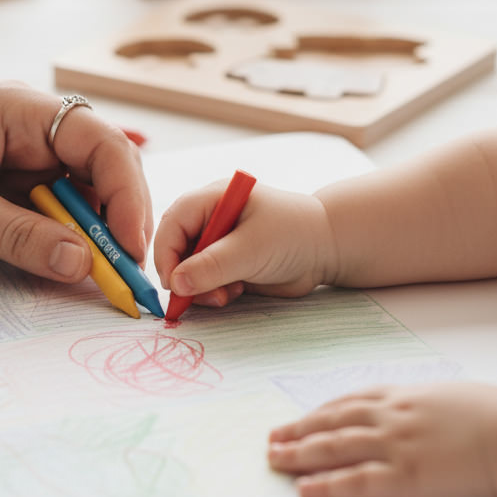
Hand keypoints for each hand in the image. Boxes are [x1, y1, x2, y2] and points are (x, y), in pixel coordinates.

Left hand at [0, 83, 152, 282]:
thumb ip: (19, 236)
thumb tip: (86, 264)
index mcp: (18, 111)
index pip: (99, 142)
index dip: (125, 194)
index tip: (128, 247)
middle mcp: (24, 132)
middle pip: (98, 171)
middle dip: (116, 218)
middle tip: (122, 273)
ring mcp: (13, 164)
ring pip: (76, 199)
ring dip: (91, 236)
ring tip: (100, 278)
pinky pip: (47, 218)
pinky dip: (61, 244)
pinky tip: (67, 269)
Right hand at [154, 180, 334, 305]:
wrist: (329, 249)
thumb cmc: (293, 235)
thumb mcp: (251, 249)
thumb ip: (212, 266)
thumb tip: (176, 284)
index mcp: (212, 199)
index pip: (173, 222)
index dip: (167, 253)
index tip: (173, 284)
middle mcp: (210, 218)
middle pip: (176, 247)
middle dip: (184, 275)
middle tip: (198, 297)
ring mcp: (217, 242)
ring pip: (188, 269)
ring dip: (200, 287)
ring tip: (225, 296)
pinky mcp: (226, 263)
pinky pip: (205, 281)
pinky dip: (213, 292)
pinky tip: (236, 291)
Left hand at [267, 382, 496, 496]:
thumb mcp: (454, 397)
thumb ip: (427, 404)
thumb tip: (422, 410)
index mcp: (405, 396)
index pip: (349, 401)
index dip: (320, 411)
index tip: (300, 418)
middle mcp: (391, 418)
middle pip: (331, 422)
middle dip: (298, 430)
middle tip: (271, 438)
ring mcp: (395, 447)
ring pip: (333, 449)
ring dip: (299, 454)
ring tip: (273, 460)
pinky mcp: (405, 480)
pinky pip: (355, 483)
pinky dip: (326, 486)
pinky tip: (304, 489)